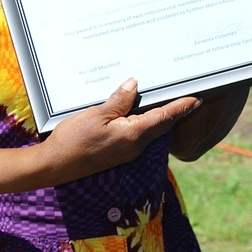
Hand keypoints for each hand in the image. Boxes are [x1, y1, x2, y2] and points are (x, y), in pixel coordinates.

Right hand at [41, 78, 200, 183]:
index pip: (164, 118)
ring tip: (169, 101)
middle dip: (176, 112)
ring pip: (151, 131)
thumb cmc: (73, 141)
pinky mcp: (119, 153)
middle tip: (189, 97)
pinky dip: (146, 123)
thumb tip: (135, 84)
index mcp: (133, 135)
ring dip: (161, 117)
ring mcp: (127, 152)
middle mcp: (135, 146)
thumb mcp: (96, 115)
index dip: (181, 107)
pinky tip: (141, 114)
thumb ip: (118, 101)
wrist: (54, 166)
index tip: (196, 98)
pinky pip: (139, 135)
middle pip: (161, 126)